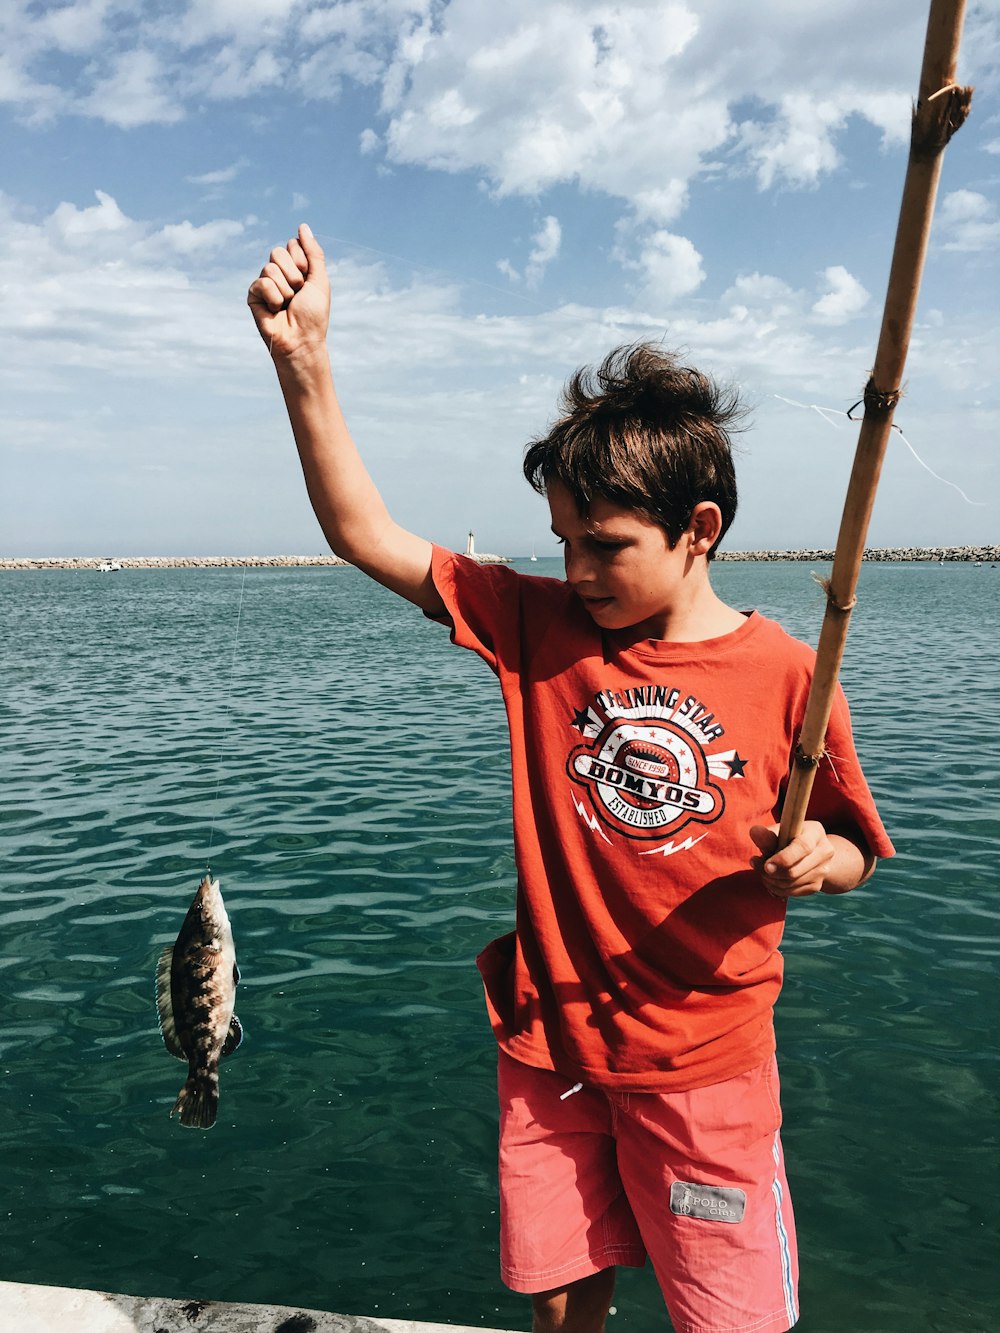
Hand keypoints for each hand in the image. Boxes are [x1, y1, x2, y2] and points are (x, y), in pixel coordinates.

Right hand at [247, 223, 330, 361]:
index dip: (303, 262)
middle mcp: (280, 273)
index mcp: (296, 267)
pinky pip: (261, 283)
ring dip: (285, 289)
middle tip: (297, 294)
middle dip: (293, 275)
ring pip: (270, 267)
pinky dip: (273, 297)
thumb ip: (313, 252)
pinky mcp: (253, 295)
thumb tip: (302, 226)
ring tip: (287, 305)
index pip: (293, 244)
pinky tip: (275, 310)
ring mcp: (265, 283)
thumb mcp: (320, 280)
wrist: (302, 340)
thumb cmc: (313, 315)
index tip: (308, 281)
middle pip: (278, 252)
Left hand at [749, 821, 835, 898]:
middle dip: (771, 873)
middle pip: (795, 871)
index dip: (783, 859)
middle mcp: (825, 851)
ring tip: (762, 871)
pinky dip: (777, 888)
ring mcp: (823, 870)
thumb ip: (767, 835)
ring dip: (771, 881)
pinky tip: (771, 879)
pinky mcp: (817, 885)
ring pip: (792, 884)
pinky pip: (793, 892)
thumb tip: (754, 831)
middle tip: (756, 865)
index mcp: (815, 832)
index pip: (803, 847)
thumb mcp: (779, 832)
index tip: (766, 866)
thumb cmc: (789, 837)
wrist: (808, 852)